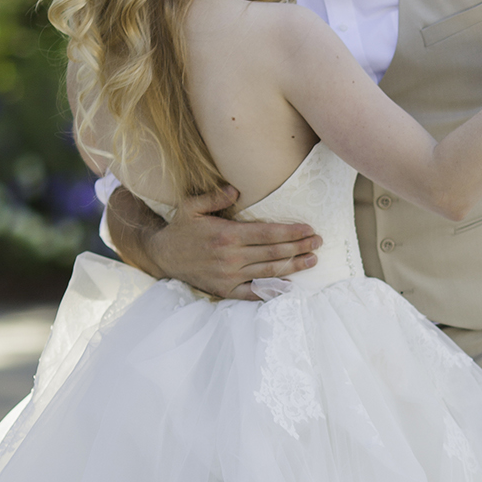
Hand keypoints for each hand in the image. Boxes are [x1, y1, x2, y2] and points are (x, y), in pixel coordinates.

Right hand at [145, 186, 321, 301]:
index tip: (309, 228)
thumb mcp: (192, 206)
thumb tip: (236, 189)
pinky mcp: (225, 290)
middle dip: (300, 247)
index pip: (268, 233)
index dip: (292, 232)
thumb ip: (215, 197)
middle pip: (274, 252)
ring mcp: (229, 276)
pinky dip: (272, 290)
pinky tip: (289, 286)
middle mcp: (231, 257)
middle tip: (319, 242)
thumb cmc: (181, 229)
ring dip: (295, 266)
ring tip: (313, 260)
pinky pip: (253, 293)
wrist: (162, 256)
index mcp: (227, 235)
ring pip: (269, 271)